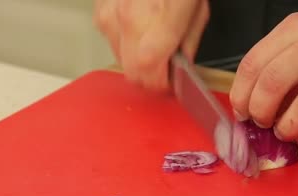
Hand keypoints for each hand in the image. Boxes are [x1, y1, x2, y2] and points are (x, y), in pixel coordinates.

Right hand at [94, 0, 208, 91]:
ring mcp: (109, 15)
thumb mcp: (197, 11)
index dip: (161, 85)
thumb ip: (187, 44)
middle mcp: (127, 23)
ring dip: (136, 58)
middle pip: (132, 73)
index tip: (170, 81)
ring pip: (119, 58)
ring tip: (153, 40)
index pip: (149, 76)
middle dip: (149, 76)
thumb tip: (181, 65)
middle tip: (164, 67)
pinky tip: (139, 27)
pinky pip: (110, 38)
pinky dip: (124, 40)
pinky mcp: (100, 9)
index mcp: (155, 26)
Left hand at [229, 0, 297, 160]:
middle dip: (259, 114)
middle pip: (271, 86)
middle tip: (262, 124)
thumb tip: (254, 97)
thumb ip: (281, 56)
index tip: (241, 110)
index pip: (253, 64)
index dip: (241, 94)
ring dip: (287, 130)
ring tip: (285, 132)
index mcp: (296, 29)